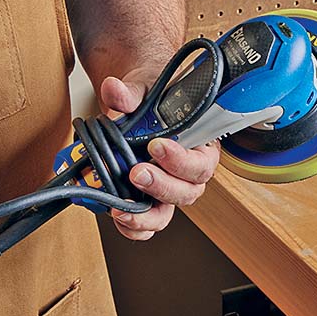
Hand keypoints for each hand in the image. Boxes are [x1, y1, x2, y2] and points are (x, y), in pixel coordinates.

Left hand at [100, 70, 220, 240]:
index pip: (202, 162)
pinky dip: (131, 227)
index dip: (181, 160)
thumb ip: (131, 92)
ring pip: (166, 214)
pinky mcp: (145, 201)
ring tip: (121, 207)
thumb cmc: (152, 99)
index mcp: (199, 146)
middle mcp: (186, 173)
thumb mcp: (144, 88)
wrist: (135, 104)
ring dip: (144, 215)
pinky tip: (116, 216)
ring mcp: (165, 190)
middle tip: (136, 173)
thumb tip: (115, 89)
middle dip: (160, 186)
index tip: (156, 146)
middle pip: (187, 192)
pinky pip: (145, 225)